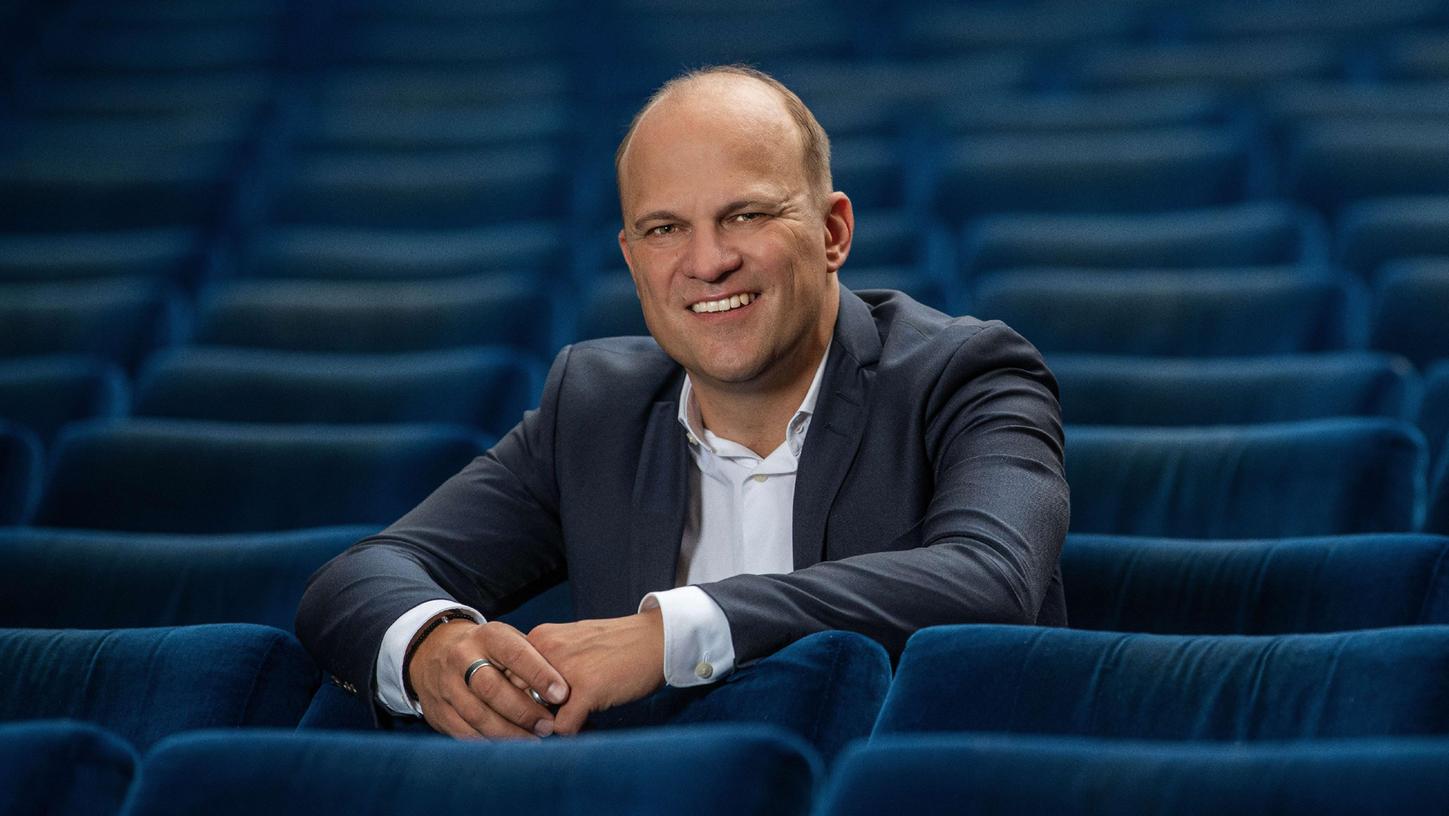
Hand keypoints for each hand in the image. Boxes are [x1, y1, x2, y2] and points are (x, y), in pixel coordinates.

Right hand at [407, 619, 569, 739]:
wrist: (436, 652)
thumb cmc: (490, 650)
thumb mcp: (509, 641)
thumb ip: (535, 659)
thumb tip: (573, 686)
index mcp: (487, 636)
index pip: (514, 653)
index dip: (539, 674)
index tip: (561, 694)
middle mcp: (462, 658)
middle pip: (491, 687)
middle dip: (523, 710)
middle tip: (548, 726)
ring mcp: (447, 685)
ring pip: (477, 714)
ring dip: (508, 732)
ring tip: (534, 741)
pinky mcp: (438, 711)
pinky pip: (464, 732)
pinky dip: (489, 742)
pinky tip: (509, 748)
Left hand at [526, 608, 666, 734]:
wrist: (657, 638)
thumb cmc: (616, 645)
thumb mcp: (571, 644)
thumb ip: (545, 666)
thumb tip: (523, 703)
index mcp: (539, 638)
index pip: (505, 678)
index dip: (515, 700)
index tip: (531, 713)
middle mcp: (546, 650)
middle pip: (514, 699)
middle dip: (527, 718)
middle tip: (546, 726)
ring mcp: (565, 670)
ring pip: (535, 716)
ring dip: (548, 728)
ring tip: (568, 726)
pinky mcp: (587, 689)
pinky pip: (563, 728)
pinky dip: (573, 734)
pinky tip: (588, 724)